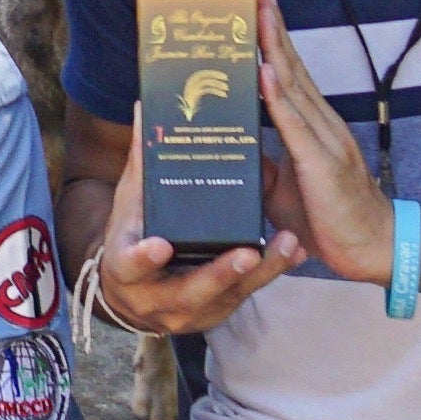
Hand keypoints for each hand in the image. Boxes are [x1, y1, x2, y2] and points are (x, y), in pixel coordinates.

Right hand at [88, 147, 301, 335]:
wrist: (135, 292)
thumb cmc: (132, 238)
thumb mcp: (130, 205)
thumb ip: (142, 164)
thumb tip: (145, 108)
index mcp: (125, 268)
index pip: (129, 265)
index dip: (143, 258)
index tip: (160, 246)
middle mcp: (156, 298)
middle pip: (189, 291)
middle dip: (219, 273)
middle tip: (246, 253)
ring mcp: (190, 310)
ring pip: (228, 296)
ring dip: (261, 273)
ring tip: (287, 245)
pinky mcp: (218, 310)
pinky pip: (247, 294)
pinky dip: (272, 273)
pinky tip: (295, 251)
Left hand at [255, 0, 395, 284]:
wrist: (373, 248)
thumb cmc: (330, 219)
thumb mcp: (285, 188)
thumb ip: (266, 164)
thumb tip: (239, 150)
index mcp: (314, 126)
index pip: (291, 74)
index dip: (275, 41)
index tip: (259, 8)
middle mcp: (321, 124)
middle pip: (293, 67)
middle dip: (273, 29)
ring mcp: (325, 140)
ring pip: (294, 85)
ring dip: (274, 48)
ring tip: (258, 13)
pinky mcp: (321, 163)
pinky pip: (295, 124)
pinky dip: (277, 95)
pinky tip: (265, 70)